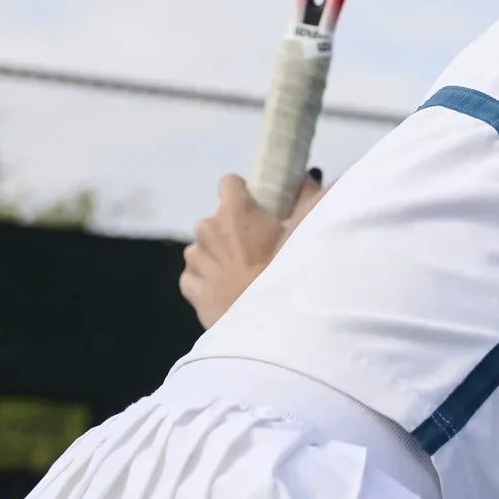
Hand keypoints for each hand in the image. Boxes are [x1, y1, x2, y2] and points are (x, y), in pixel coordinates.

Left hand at [179, 169, 322, 328]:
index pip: (229, 182)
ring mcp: (195, 259)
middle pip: (216, 219)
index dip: (244, 194)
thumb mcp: (306, 229)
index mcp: (233, 210)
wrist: (269, 323)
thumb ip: (308, 195)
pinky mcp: (190, 287)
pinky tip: (228, 291)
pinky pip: (194, 276)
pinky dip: (207, 280)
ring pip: (203, 248)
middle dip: (232, 230)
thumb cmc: (289, 270)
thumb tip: (308, 175)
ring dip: (218, 255)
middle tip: (257, 249)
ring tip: (242, 274)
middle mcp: (206, 229)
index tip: (258, 209)